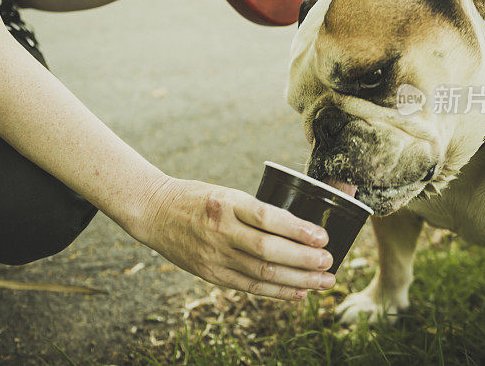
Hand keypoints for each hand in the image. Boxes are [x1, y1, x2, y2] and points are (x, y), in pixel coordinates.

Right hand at [133, 176, 335, 299]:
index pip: (268, 218)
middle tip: (330, 262)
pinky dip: (276, 291)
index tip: (323, 236)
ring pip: (262, 274)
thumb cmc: (196, 198)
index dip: (298, 230)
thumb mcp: (225, 192)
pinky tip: (298, 292)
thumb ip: (254, 209)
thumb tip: (298, 228)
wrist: (154, 212)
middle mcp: (220, 230)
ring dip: (298, 280)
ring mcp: (214, 255)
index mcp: (225, 202)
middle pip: (269, 251)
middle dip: (304, 260)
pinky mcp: (211, 274)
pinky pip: (249, 287)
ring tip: (324, 281)